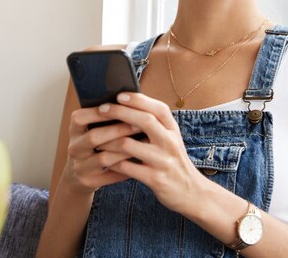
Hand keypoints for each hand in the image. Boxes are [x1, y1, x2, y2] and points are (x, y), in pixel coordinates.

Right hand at [63, 105, 144, 193]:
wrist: (82, 175)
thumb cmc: (96, 144)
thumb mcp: (94, 128)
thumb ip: (108, 116)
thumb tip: (132, 99)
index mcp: (74, 130)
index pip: (81, 117)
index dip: (101, 113)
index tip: (122, 106)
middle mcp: (74, 147)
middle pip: (94, 137)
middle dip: (118, 130)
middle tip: (140, 125)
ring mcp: (80, 166)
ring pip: (104, 157)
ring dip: (126, 149)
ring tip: (144, 142)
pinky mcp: (89, 181)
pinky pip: (111, 174)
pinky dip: (127, 167)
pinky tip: (140, 160)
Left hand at [95, 92, 205, 213]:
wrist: (191, 192)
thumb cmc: (173, 161)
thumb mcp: (170, 139)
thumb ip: (155, 124)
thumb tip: (129, 104)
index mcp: (173, 130)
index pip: (158, 108)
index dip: (139, 100)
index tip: (120, 95)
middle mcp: (170, 143)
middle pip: (144, 121)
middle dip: (120, 112)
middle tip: (101, 109)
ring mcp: (163, 161)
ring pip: (129, 145)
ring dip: (109, 140)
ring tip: (96, 139)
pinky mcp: (155, 179)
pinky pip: (127, 168)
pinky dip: (113, 162)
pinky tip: (105, 160)